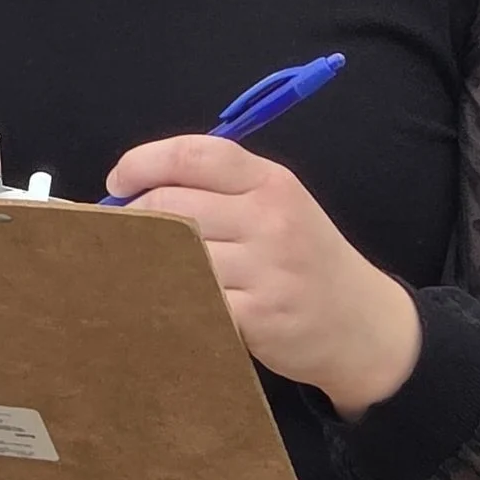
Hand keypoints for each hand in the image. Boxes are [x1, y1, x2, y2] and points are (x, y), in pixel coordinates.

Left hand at [102, 135, 422, 416]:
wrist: (363, 325)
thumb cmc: (305, 260)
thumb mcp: (280, 207)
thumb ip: (221, 192)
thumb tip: (136, 192)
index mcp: (271, 182)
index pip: (196, 154)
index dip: (144, 162)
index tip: (117, 183)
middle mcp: (270, 219)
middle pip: (172, 205)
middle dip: (133, 219)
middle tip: (118, 236)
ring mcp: (265, 270)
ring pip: (174, 256)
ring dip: (145, 264)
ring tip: (138, 270)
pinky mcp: (258, 317)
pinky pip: (192, 302)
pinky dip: (170, 302)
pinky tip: (166, 304)